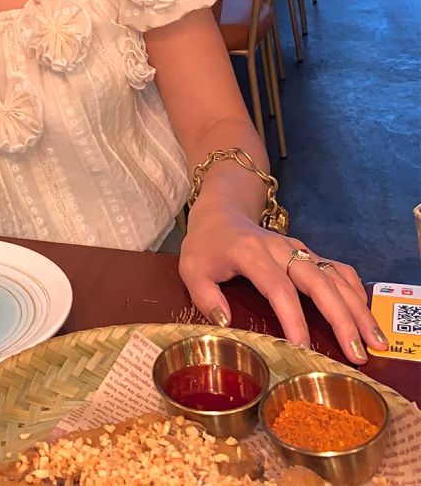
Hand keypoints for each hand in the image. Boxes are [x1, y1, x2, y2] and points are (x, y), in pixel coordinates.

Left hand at [179, 205, 387, 364]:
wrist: (222, 211)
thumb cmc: (207, 245)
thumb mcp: (191, 267)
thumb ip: (204, 295)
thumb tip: (225, 323)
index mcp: (252, 254)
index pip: (278, 288)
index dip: (292, 318)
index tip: (303, 349)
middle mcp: (281, 249)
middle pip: (317, 281)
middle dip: (340, 317)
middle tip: (357, 353)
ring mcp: (298, 249)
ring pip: (333, 276)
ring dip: (356, 308)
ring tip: (374, 341)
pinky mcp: (308, 253)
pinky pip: (337, 268)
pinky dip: (355, 289)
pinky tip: (365, 314)